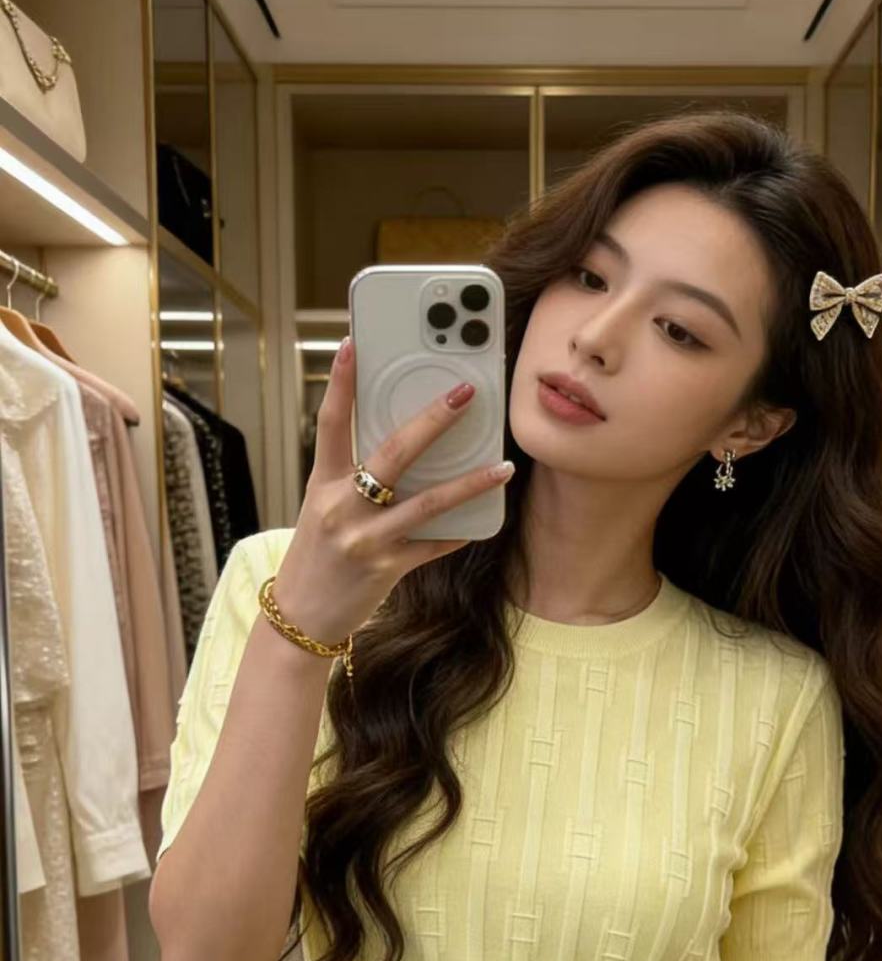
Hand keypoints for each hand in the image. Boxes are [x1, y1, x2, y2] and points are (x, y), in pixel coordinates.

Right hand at [272, 336, 513, 643]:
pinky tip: (483, 520)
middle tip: (464, 394)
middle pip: (392, 453)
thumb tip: (404, 449)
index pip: (331, 423)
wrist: (300, 616)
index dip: (340, 383)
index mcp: (323, 484)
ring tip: (503, 467)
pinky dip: (458, 531)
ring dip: (470, 483)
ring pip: (427, 503)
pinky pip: (433, 546)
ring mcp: (366, 539)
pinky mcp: (387, 568)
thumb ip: (354, 480)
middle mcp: (343, 507)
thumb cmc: (316, 557)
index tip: (352, 343)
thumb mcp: (324, 509)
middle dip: (432, 421)